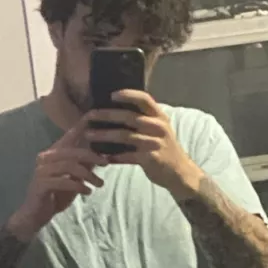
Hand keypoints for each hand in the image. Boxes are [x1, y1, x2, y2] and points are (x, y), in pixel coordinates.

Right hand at [8, 119, 107, 241]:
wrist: (36, 215)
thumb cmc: (56, 195)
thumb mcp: (74, 180)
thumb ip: (85, 168)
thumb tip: (103, 158)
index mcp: (54, 153)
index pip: (69, 136)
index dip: (81, 126)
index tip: (94, 116)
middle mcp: (46, 158)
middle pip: (72, 151)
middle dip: (92, 156)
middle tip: (106, 163)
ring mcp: (42, 171)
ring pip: (69, 166)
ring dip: (88, 175)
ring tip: (99, 184)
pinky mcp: (41, 184)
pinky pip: (63, 182)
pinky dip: (78, 186)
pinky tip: (87, 192)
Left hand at [86, 91, 201, 199]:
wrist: (179, 172)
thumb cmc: (164, 148)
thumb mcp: (159, 129)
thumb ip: (144, 119)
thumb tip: (117, 110)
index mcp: (159, 116)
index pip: (144, 99)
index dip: (128, 95)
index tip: (111, 95)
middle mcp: (158, 127)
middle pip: (128, 117)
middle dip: (106, 116)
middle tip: (89, 116)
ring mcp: (154, 143)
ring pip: (125, 136)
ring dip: (104, 136)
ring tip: (88, 136)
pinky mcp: (150, 159)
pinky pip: (128, 156)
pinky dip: (115, 157)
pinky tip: (104, 157)